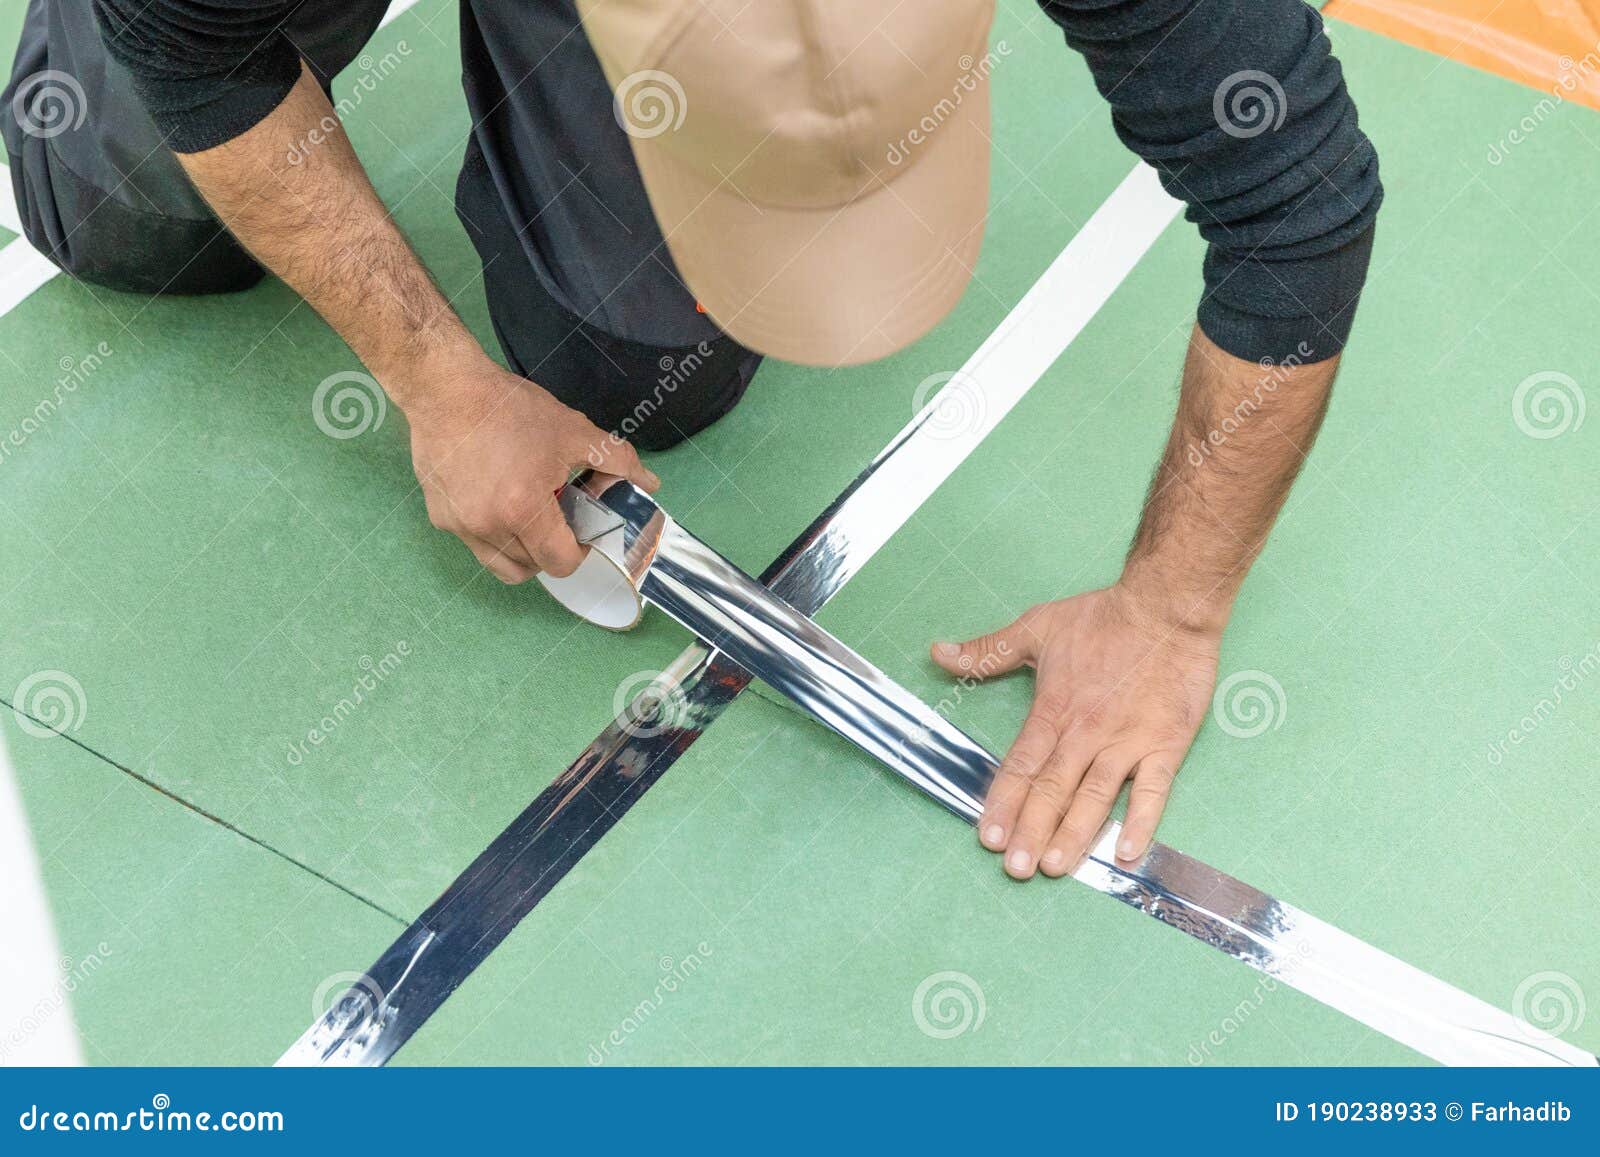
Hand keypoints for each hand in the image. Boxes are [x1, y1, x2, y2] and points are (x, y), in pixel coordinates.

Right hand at [403, 354, 657, 582]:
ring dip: (521, 549)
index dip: (578, 551)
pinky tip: (497, 497)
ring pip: (500, 564)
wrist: (445, 389)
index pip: (560, 564)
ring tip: (527, 511)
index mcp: (524, 510)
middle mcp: (488, 526)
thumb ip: (617, 460)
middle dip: (550, 548)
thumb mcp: (572, 431)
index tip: (580, 530)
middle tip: (555, 514)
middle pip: (531, 568)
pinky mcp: (439, 516)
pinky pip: (475, 543)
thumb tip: (649, 483)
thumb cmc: (510, 408)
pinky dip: (493, 532)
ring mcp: (459, 526)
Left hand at [931, 584, 1220, 878]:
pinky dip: (1141, 822)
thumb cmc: (1101, 618)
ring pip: (1096, 797)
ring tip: (1057, 867)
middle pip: (1053, 790)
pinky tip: (1124, 852)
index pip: (1021, 765)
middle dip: (1032, 831)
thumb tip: (938, 653)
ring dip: (1075, 834)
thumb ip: (987, 650)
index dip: (1003, 802)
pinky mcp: (1165, 744)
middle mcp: (1086, 733)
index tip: (988, 836)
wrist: (1166, 606)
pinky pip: (1154, 790)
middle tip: (1016, 869)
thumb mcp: (1036, 627)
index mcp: (1054, 710)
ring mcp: (1127, 741)